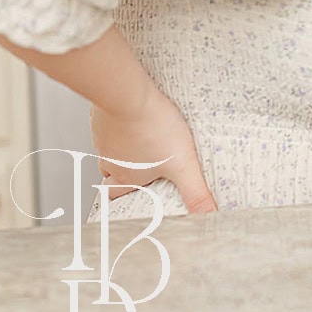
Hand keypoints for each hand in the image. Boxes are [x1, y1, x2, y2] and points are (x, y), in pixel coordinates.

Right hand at [91, 85, 216, 212]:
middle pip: (109, 173)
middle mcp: (111, 160)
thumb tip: (207, 214)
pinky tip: (135, 117)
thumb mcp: (183, 165)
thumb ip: (196, 192)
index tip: (124, 199)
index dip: (120, 198)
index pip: (115, 195)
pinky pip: (109, 125)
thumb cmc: (153, 128)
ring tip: (142, 142)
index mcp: (127, 175)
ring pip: (110, 150)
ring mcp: (104, 138)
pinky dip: (121, 125)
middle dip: (121, 174)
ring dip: (123, 149)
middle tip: (136, 170)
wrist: (129, 97)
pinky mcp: (104, 117)